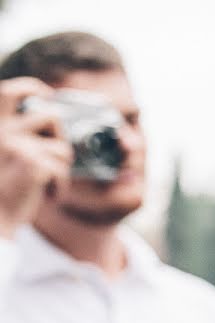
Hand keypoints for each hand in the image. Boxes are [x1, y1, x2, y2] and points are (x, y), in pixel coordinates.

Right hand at [0, 77, 72, 238]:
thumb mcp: (1, 153)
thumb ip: (15, 135)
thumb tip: (50, 117)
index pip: (10, 92)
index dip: (33, 88)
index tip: (48, 95)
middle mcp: (0, 131)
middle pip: (50, 116)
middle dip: (61, 136)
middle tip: (56, 155)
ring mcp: (16, 145)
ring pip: (62, 149)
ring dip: (61, 168)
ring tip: (45, 182)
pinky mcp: (33, 163)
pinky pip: (62, 170)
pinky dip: (59, 186)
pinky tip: (45, 195)